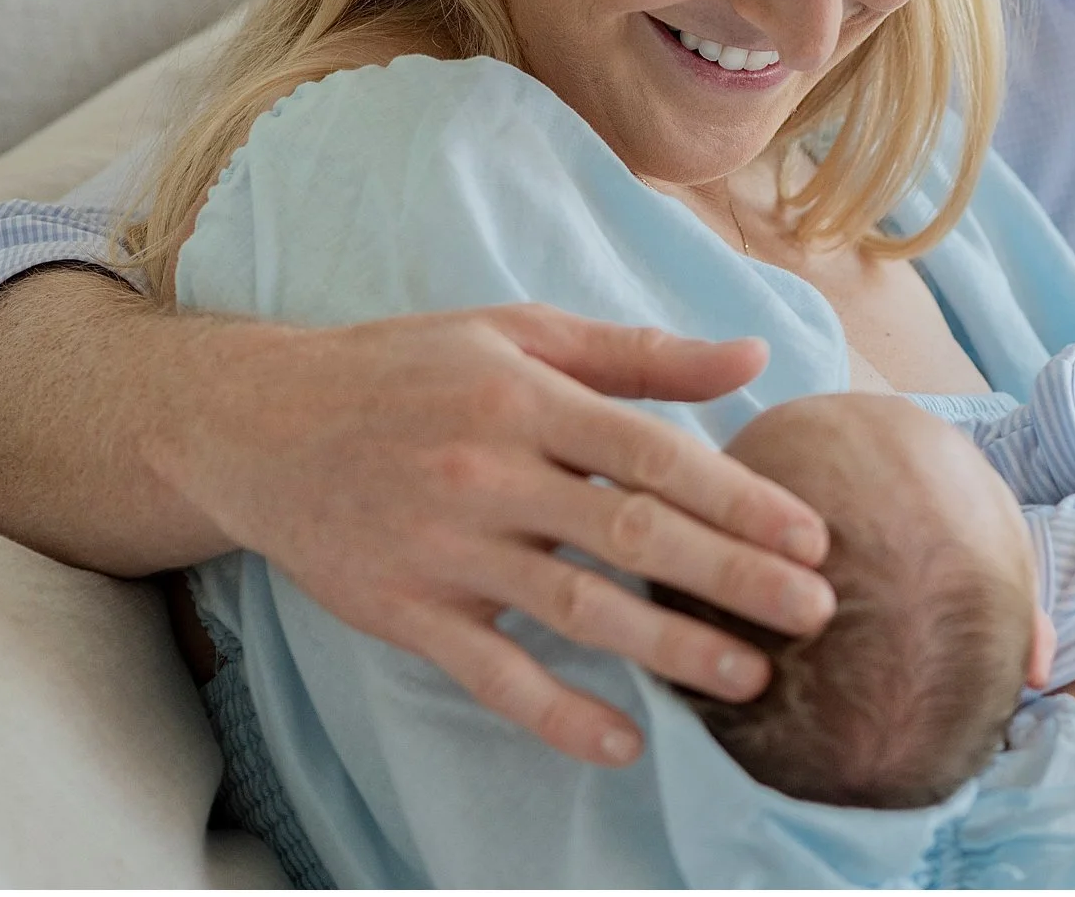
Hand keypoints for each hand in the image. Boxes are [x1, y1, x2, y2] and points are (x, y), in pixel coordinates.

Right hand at [154, 303, 835, 766]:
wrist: (260, 423)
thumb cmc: (407, 368)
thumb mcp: (520, 335)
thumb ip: (639, 356)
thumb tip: (753, 360)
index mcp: (523, 397)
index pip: (653, 453)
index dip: (739, 498)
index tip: (812, 537)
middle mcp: (488, 472)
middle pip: (629, 533)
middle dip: (731, 577)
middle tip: (813, 613)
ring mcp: (445, 548)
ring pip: (575, 610)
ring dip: (669, 648)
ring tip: (748, 678)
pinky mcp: (405, 610)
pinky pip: (492, 674)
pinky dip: (558, 713)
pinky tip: (626, 738)